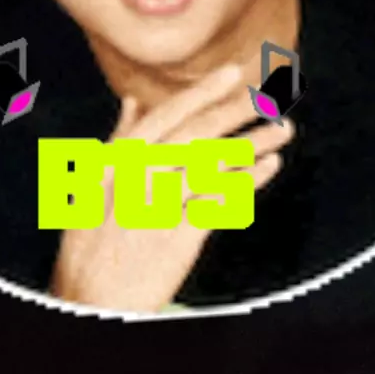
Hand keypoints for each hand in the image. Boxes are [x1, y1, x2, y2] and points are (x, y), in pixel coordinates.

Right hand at [51, 63, 294, 312]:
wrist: (92, 300)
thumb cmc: (93, 237)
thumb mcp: (96, 182)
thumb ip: (120, 139)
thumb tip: (133, 100)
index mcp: (119, 158)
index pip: (168, 115)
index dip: (203, 92)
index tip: (233, 73)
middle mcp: (139, 176)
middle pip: (196, 135)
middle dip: (235, 112)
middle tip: (269, 98)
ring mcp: (160, 205)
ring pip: (214, 165)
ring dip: (252, 144)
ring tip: (282, 131)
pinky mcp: (178, 235)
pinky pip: (220, 201)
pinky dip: (246, 182)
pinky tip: (268, 167)